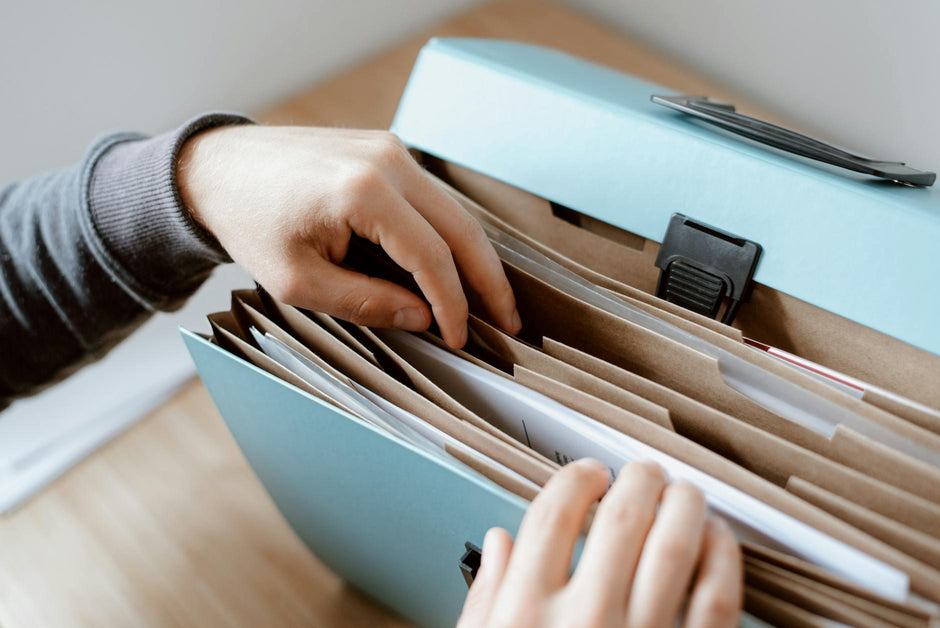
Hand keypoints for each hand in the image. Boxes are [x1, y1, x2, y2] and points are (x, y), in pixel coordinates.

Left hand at [177, 125, 520, 347]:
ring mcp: (390, 149)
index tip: (460, 338)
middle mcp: (387, 160)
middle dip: (489, 281)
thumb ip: (367, 302)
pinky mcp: (385, 150)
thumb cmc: (249, 223)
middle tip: (510, 322)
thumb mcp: (299, 281)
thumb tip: (423, 317)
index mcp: (363, 191)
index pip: (432, 257)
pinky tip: (457, 267)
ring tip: (492, 301)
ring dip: (474, 258)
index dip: (453, 304)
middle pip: (461, 228)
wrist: (217, 168)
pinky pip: (431, 199)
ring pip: (454, 212)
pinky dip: (449, 235)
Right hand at [458, 459, 742, 627]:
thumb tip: (499, 542)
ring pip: (676, 543)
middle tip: (643, 473)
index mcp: (525, 614)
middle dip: (637, 480)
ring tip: (683, 493)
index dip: (576, 478)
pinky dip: (723, 556)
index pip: (554, 513)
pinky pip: (718, 596)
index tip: (588, 474)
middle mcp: (585, 621)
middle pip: (622, 516)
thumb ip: (488, 597)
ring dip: (685, 504)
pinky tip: (716, 540)